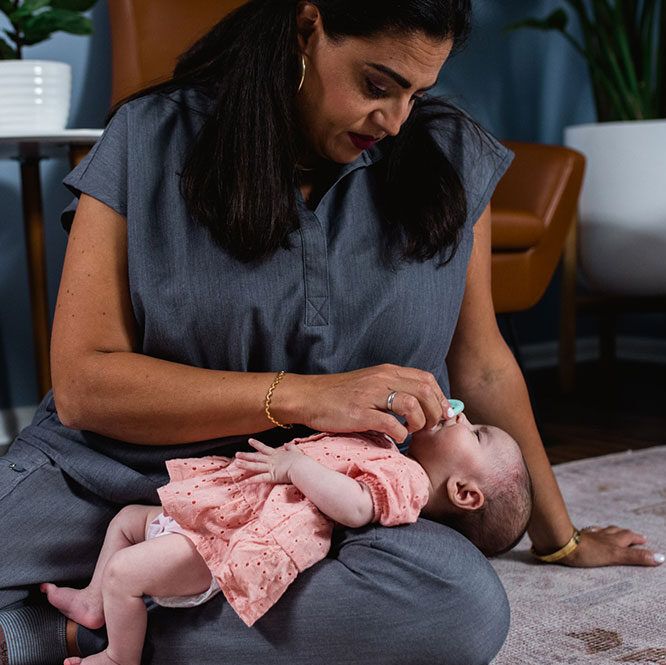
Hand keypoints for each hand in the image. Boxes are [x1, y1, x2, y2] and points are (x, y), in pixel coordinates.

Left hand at [234, 438, 303, 483]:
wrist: (302, 467)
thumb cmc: (301, 460)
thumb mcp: (295, 450)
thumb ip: (290, 447)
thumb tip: (286, 444)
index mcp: (277, 454)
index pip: (264, 448)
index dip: (257, 444)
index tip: (249, 441)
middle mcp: (272, 460)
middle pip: (256, 457)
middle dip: (246, 456)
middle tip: (236, 454)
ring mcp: (271, 468)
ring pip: (255, 466)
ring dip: (245, 465)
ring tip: (235, 463)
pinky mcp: (272, 476)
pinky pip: (260, 479)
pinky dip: (251, 481)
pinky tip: (243, 482)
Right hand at [286, 364, 453, 442]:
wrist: (309, 397)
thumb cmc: (340, 395)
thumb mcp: (371, 384)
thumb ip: (393, 389)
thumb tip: (420, 405)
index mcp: (387, 372)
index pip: (426, 380)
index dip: (440, 398)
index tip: (443, 415)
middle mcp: (382, 379)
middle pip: (425, 391)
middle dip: (435, 412)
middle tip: (430, 427)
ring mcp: (371, 395)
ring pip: (412, 405)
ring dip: (419, 423)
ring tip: (412, 431)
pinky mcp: (360, 413)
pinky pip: (391, 423)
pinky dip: (400, 433)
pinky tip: (397, 438)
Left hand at [558, 525, 664, 567]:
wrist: (564, 545)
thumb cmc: (590, 552)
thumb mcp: (617, 556)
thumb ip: (637, 557)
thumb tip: (660, 558)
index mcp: (613, 540)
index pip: (628, 537)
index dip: (637, 539)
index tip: (644, 539)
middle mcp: (603, 535)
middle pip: (617, 531)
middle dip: (626, 533)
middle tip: (634, 535)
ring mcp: (590, 535)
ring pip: (603, 530)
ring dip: (611, 531)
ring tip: (615, 531)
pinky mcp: (578, 536)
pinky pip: (588, 531)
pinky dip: (593, 531)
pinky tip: (590, 531)